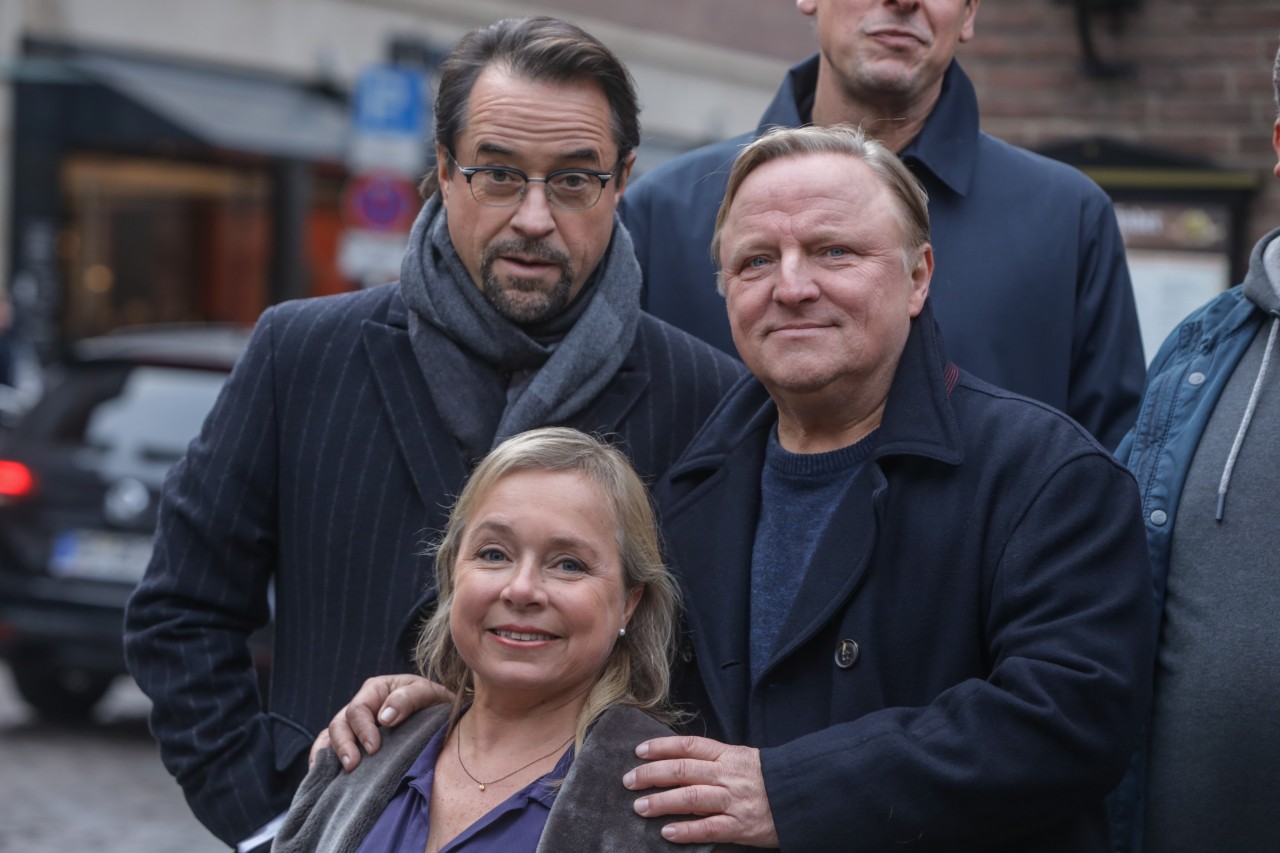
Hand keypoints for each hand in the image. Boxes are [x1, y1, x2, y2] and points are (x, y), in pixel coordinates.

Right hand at [310, 674, 452, 770]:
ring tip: (341, 772)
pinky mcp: (355, 744)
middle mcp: (361, 707)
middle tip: (353, 765)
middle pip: (339, 724)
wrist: (445, 719)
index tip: (373, 748)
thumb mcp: (428, 693)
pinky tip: (322, 776)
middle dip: (343, 745)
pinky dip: (322, 760)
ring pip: (330, 737)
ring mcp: (355, 727)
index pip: (358, 709)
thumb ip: (408, 698)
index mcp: (376, 690)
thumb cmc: (436, 703)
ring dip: (332, 754)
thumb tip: (385, 717)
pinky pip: (329, 749)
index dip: (362, 729)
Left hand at [623, 735, 778, 847]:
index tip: (639, 751)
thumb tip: (680, 763)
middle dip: (651, 775)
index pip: (689, 746)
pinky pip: (708, 828)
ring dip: (660, 802)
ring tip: (639, 807)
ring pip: (690, 798)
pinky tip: (666, 832)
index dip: (661, 747)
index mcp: (729, 755)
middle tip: (629, 780)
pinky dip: (685, 831)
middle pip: (682, 770)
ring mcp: (734, 801)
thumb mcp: (746, 760)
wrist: (804, 797)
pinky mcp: (741, 826)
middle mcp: (728, 775)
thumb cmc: (772, 779)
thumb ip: (717, 761)